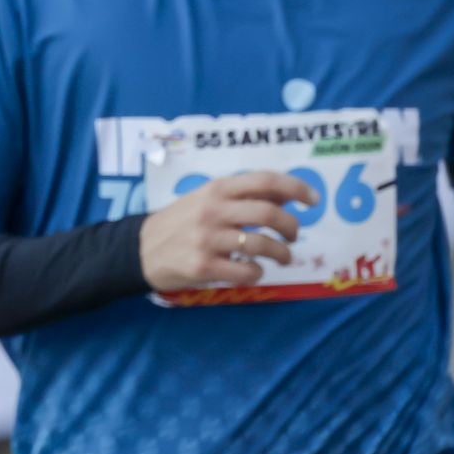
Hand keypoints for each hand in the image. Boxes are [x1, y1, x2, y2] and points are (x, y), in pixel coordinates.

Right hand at [139, 170, 317, 291]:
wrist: (139, 250)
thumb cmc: (179, 222)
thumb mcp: (206, 199)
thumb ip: (243, 196)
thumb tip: (286, 197)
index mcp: (216, 189)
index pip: (265, 181)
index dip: (296, 188)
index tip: (314, 200)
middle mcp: (213, 210)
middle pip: (269, 214)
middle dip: (292, 228)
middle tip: (293, 237)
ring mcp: (207, 239)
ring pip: (262, 244)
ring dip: (281, 253)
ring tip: (282, 257)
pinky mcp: (203, 265)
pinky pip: (246, 271)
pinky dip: (257, 273)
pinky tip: (252, 271)